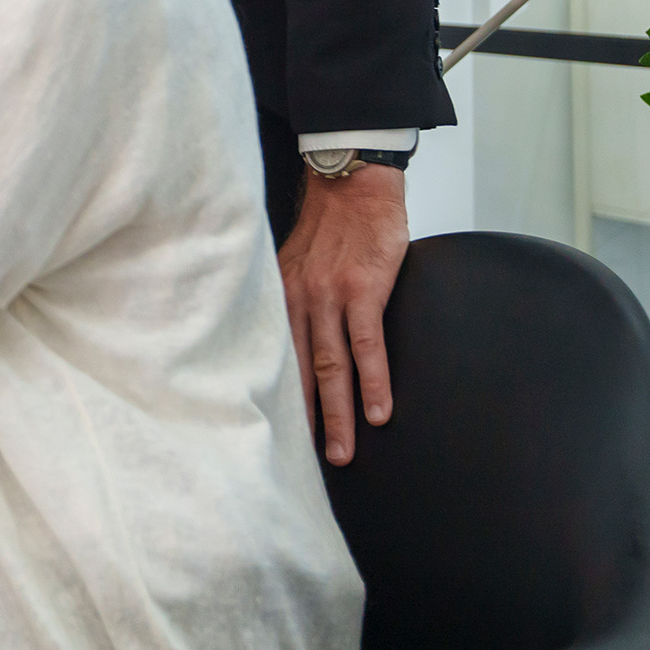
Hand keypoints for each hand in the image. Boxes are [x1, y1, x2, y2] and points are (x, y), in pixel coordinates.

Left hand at [278, 166, 407, 464]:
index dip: (273, 402)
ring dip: (339, 414)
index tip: (271, 439)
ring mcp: (331, 297)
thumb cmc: (330, 226)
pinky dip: (373, 381)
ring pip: (332, 367)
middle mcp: (298, 301)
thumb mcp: (294, 264)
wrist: (354, 182)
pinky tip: (378, 412)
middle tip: (305, 467)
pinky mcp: (364, 290)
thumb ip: (292, 303)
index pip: (273, 361)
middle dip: (304, 423)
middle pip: (300, 374)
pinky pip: (368, 344)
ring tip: (343, 453)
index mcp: (280, 299)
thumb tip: (290, 343)